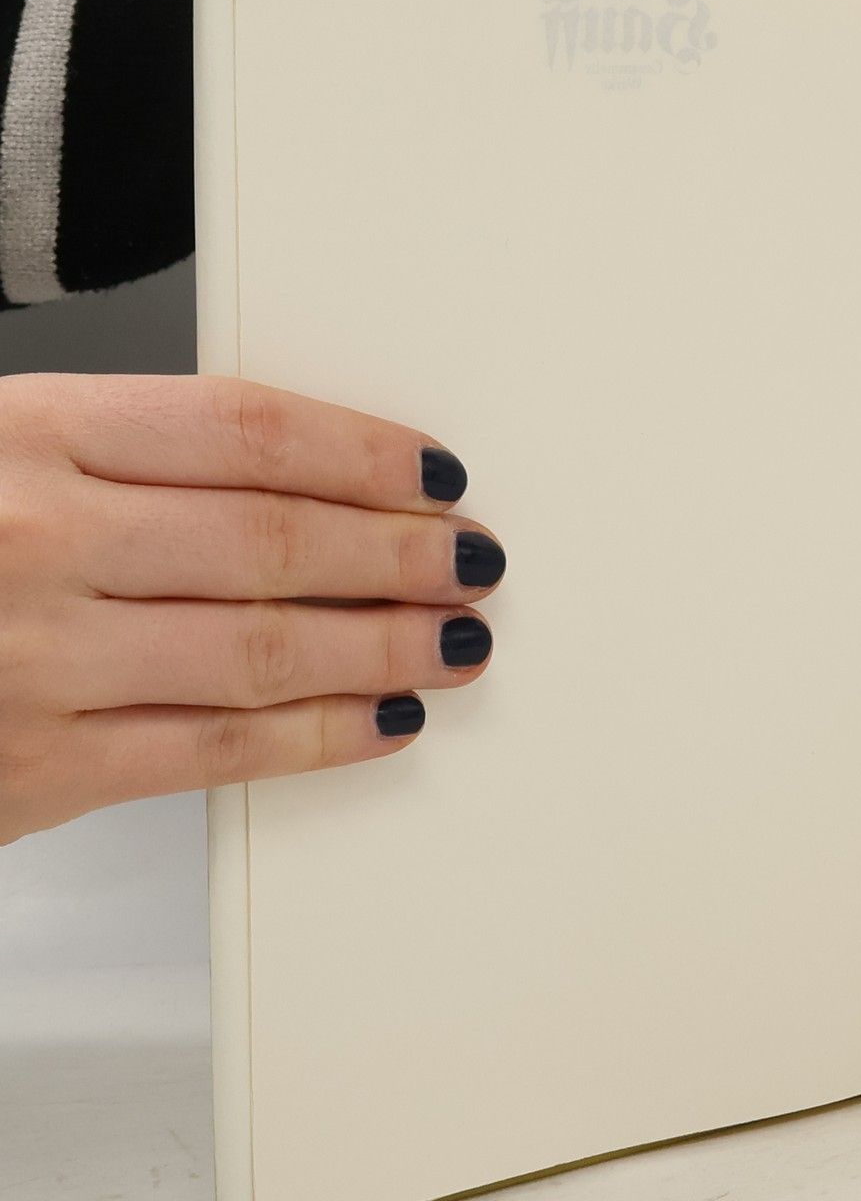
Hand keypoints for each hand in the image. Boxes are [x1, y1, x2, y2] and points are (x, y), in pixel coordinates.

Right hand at [0, 374, 503, 844]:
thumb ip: (125, 454)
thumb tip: (308, 476)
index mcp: (27, 432)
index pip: (247, 432)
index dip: (366, 453)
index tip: (437, 472)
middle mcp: (38, 538)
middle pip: (278, 542)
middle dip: (403, 556)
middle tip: (476, 560)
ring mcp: (38, 659)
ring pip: (267, 649)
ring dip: (388, 647)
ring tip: (459, 640)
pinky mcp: (37, 767)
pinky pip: (217, 750)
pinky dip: (322, 737)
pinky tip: (386, 720)